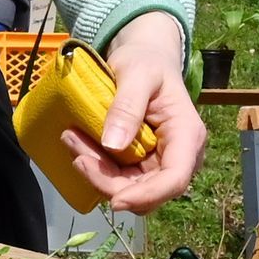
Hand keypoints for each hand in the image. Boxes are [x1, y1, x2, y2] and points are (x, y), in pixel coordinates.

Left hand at [71, 13, 207, 211]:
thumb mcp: (137, 74)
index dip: (147, 195)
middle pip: (148, 191)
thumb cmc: (145, 61)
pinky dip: (97, 167)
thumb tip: (112, 145)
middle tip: (76, 153)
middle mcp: (177, 155)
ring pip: (129, 188)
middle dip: (110, 181)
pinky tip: (78, 145)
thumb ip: (127, 106)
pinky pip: (119, 178)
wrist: (143, 58)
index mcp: (186, 135)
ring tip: (71, 140)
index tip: (115, 201)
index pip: (175, 179)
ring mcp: (159, 162)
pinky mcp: (141, 163)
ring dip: (98, 174)